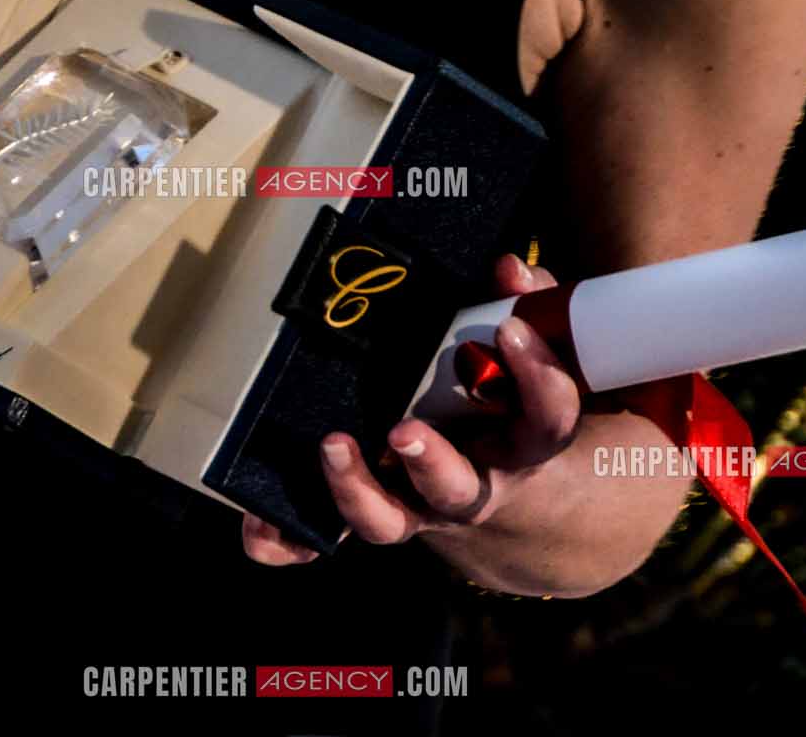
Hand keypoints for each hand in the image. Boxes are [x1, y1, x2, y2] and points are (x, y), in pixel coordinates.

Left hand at [242, 250, 579, 564]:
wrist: (510, 488)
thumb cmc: (514, 397)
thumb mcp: (532, 355)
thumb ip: (527, 305)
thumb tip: (508, 267)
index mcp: (523, 445)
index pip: (546, 419)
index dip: (536, 376)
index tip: (511, 327)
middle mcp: (473, 485)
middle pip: (456, 491)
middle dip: (429, 461)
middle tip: (403, 429)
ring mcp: (418, 506)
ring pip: (388, 521)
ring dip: (356, 491)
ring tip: (332, 445)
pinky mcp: (376, 510)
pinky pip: (330, 538)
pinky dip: (292, 538)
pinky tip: (259, 530)